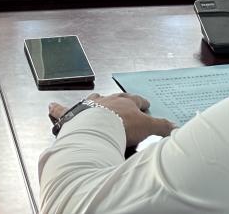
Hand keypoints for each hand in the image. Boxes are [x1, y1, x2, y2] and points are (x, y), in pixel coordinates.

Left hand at [48, 92, 174, 146]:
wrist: (98, 130)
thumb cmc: (122, 127)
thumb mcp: (147, 127)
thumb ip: (162, 127)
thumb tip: (176, 127)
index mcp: (125, 103)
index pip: (137, 100)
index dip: (141, 102)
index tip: (145, 104)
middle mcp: (108, 101)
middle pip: (117, 98)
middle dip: (121, 102)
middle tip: (123, 107)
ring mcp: (90, 106)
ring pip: (94, 101)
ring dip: (97, 103)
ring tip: (99, 107)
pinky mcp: (74, 115)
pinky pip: (63, 110)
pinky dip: (57, 109)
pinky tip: (51, 106)